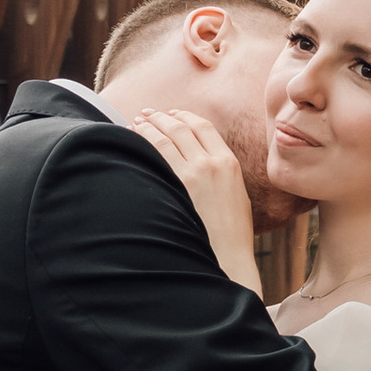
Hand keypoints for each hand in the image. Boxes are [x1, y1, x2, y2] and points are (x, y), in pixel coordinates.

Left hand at [140, 107, 260, 291]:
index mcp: (229, 163)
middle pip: (181, 128)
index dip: (185, 116)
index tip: (172, 113)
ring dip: (148, 126)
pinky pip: (155, 156)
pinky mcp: (176, 187)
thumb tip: (201, 160)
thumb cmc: (232, 234)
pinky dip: (142, 143)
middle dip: (161, 117)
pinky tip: (133, 140)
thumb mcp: (237, 195)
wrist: (229, 257)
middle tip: (147, 113)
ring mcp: (192, 174)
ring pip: (165, 138)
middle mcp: (211, 163)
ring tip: (137, 121)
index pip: (203, 127)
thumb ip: (221, 173)